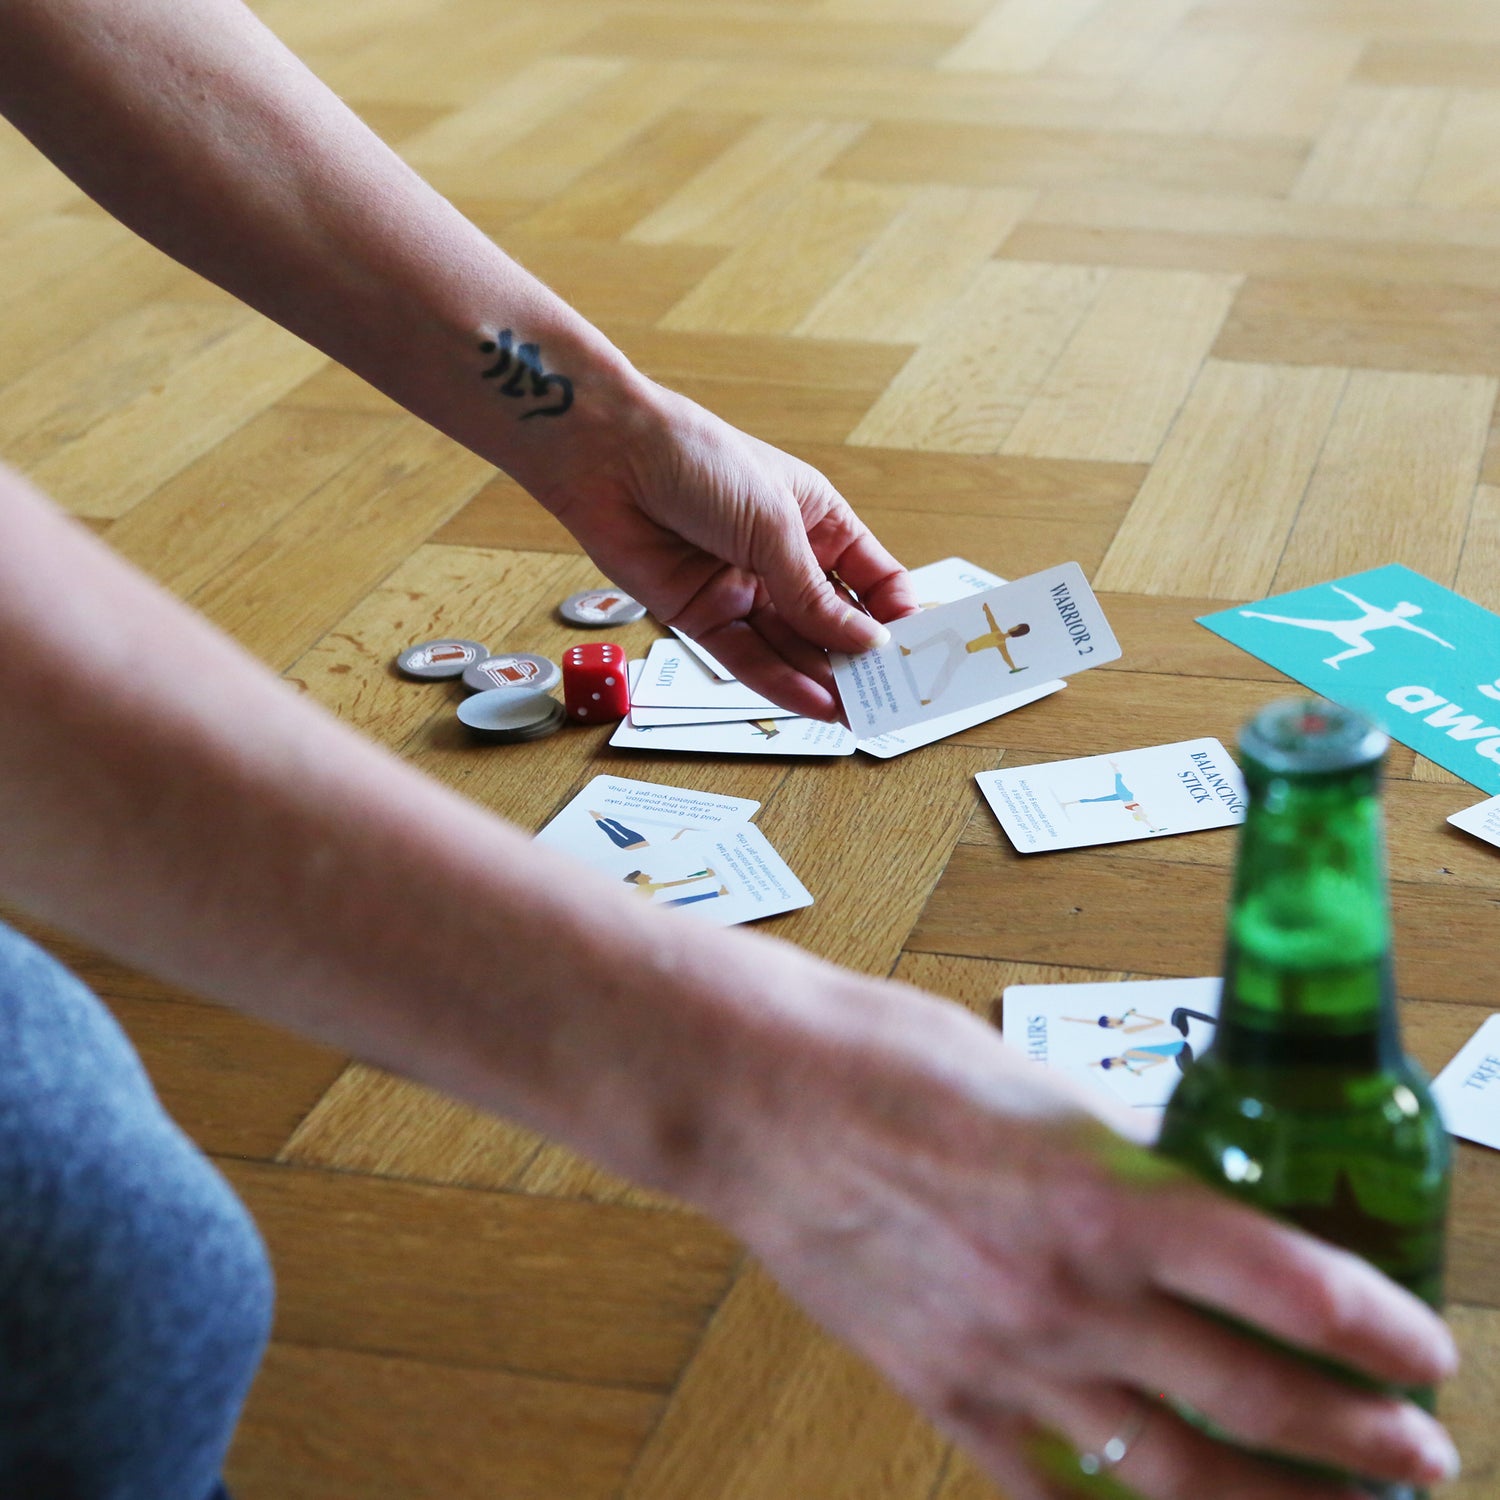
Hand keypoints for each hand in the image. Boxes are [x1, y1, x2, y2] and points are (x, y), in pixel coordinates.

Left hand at [536, 376, 920, 718]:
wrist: (608, 456)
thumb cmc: (697, 459)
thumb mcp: (774, 524)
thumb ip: (815, 594)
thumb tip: (867, 642)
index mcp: (817, 520)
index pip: (872, 579)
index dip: (894, 615)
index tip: (914, 649)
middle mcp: (783, 558)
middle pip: (834, 621)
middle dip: (860, 659)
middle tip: (888, 696)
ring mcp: (743, 589)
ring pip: (793, 647)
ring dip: (824, 680)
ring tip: (857, 712)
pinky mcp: (702, 615)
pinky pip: (749, 658)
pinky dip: (781, 682)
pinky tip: (814, 702)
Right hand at [704, 968, 1459, 1498]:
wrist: (758, 1097)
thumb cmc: (884, 1059)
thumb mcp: (1033, 1080)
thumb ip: (1118, 1153)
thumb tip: (1182, 1188)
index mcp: (1105, 1193)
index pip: (1288, 1283)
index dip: (1378, 1330)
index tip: (1422, 1352)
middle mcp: (1070, 1292)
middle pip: (1253, 1401)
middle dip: (1358, 1444)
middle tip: (1417, 1457)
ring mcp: (1005, 1358)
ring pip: (1171, 1474)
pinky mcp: (939, 1390)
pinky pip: (1049, 1490)